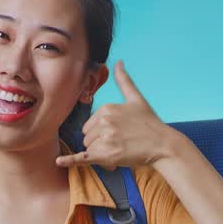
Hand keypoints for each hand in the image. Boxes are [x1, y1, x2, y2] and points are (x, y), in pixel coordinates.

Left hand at [55, 60, 176, 170]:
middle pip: (87, 137)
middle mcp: (104, 121)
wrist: (163, 145)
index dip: (102, 132)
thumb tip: (118, 62)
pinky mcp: (107, 155)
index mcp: (106, 108)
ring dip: (101, 154)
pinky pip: (83, 158)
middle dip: (99, 143)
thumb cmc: (150, 123)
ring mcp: (105, 138)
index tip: (119, 134)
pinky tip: (59, 161)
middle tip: (120, 144)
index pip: (90, 124)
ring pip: (89, 149)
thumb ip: (124, 81)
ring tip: (120, 152)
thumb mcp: (136, 98)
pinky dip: (70, 161)